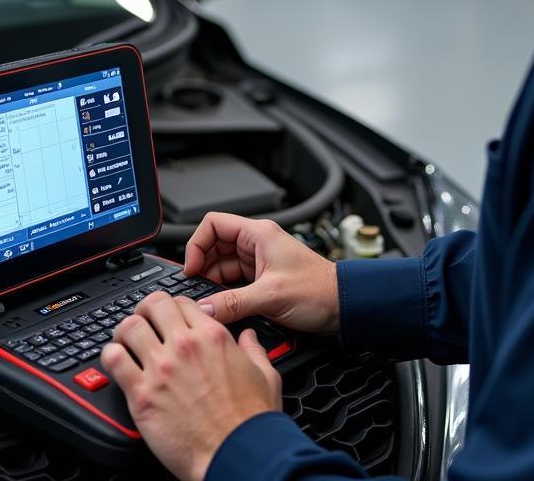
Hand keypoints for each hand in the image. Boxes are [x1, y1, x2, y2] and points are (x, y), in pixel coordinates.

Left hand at [101, 291, 281, 480]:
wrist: (237, 454)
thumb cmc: (250, 421)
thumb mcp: (265, 375)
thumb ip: (254, 350)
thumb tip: (249, 338)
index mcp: (213, 336)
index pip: (182, 302)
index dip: (173, 307)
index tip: (168, 317)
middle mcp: (185, 346)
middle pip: (153, 304)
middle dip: (145, 309)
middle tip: (142, 320)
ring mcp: (162, 369)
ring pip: (130, 327)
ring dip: (124, 330)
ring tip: (123, 340)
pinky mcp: (142, 396)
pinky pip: (114, 360)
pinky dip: (110, 355)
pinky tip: (114, 361)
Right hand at [184, 213, 339, 332]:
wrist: (343, 305)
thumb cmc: (318, 290)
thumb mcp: (271, 296)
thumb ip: (233, 303)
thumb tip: (204, 309)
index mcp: (258, 235)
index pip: (213, 224)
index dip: (197, 245)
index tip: (190, 269)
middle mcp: (257, 244)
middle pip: (215, 246)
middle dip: (202, 267)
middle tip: (194, 289)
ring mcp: (259, 261)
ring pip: (222, 266)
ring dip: (213, 282)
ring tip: (207, 302)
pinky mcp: (262, 279)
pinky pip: (234, 281)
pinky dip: (224, 292)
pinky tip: (221, 306)